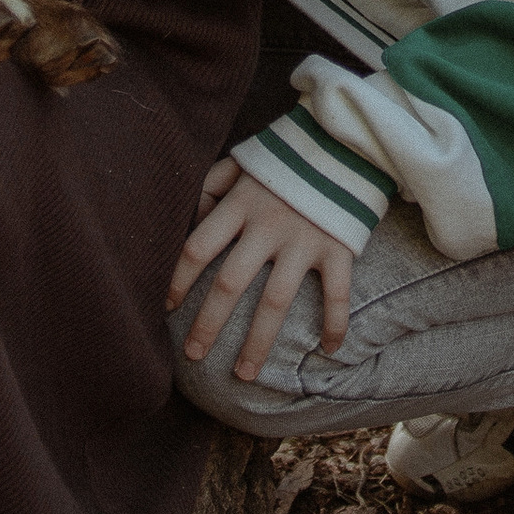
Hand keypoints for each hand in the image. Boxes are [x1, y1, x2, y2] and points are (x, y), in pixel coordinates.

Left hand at [171, 164, 352, 381]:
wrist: (345, 140)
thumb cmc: (285, 158)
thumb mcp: (241, 162)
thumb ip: (210, 187)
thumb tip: (187, 220)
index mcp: (240, 204)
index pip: (197, 247)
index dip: (178, 280)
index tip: (167, 308)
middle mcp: (268, 226)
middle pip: (230, 283)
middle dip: (208, 324)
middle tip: (193, 355)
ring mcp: (304, 240)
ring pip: (275, 301)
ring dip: (258, 342)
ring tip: (244, 374)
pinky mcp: (338, 248)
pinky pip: (337, 294)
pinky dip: (335, 323)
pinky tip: (329, 350)